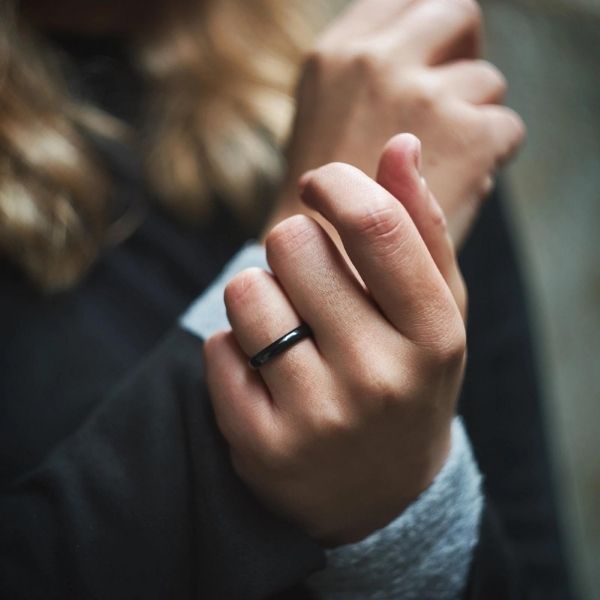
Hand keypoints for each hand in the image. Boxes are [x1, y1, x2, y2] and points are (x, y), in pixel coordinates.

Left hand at [205, 134, 465, 545]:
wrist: (381, 491)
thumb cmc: (409, 379)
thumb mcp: (435, 310)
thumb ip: (420, 227)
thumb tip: (401, 145)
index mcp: (432, 336)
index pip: (376, 225)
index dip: (335, 183)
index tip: (320, 186)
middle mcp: (378, 379)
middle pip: (292, 244)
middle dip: (294, 248)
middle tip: (312, 285)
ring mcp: (317, 418)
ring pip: (245, 291)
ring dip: (259, 296)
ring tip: (289, 330)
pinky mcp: (261, 445)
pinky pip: (216, 348)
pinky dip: (233, 347)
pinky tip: (265, 375)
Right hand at [266, 0, 524, 246]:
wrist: (323, 263)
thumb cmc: (323, 196)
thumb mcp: (323, 112)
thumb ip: (365, 72)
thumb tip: (421, 49)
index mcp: (338, 52)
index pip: (407, 0)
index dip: (427, 30)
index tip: (432, 58)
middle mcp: (378, 61)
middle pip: (454, 14)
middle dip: (458, 54)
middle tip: (448, 101)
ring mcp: (424, 97)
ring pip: (486, 81)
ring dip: (472, 118)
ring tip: (435, 163)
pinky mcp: (467, 137)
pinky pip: (506, 128)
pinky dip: (488, 159)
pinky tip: (450, 185)